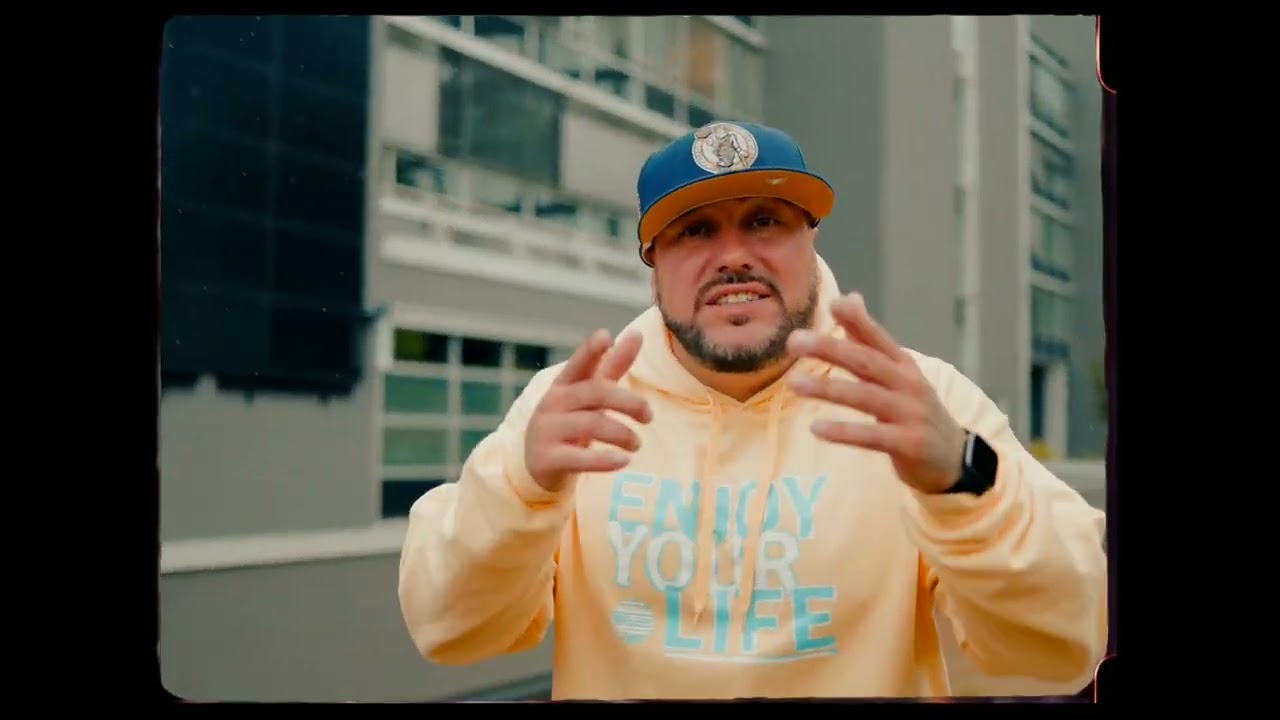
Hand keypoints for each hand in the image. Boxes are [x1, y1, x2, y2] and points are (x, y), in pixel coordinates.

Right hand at [525, 329, 651, 492]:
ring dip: (622, 434)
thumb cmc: (571, 421)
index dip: (590, 351)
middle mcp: (553, 403)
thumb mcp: (589, 394)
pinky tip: (623, 461)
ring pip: (591, 424)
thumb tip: (637, 333)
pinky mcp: (546, 459)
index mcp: (564, 385)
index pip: (579, 364)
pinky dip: (604, 460)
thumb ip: (613, 366)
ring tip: (637, 444)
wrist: (538, 465)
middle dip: (628, 402)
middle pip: (595, 394)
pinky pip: (579, 458)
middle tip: (649, 416)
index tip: (605, 336)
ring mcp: (547, 431)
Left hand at [786, 293, 966, 494]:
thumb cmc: (914, 409)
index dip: (857, 320)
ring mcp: (910, 413)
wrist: (954, 457)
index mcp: (903, 365)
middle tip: (794, 340)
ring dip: (828, 388)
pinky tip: (816, 428)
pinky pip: (872, 436)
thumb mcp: (897, 373)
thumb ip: (868, 339)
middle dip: (830, 348)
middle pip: (866, 361)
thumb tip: (848, 298)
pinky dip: (844, 431)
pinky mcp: (909, 444)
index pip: (877, 338)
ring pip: (865, 396)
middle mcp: (908, 384)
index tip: (831, 304)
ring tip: (794, 383)